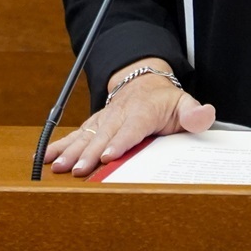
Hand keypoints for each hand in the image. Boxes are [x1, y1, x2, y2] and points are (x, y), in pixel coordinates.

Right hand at [43, 60, 215, 177]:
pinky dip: (59, 145)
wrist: (144, 81)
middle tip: (78, 169)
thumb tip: (205, 115)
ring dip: (70, 151)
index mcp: (143, 112)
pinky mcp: (93, 125)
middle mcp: (119, 115)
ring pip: (85, 135)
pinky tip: (45, 157)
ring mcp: (104, 119)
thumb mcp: (184, 103)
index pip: (131, 128)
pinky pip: (75, 135)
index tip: (106, 156)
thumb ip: (195, 113)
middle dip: (88, 153)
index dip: (119, 142)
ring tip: (57, 166)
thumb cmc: (166, 100)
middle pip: (103, 135)